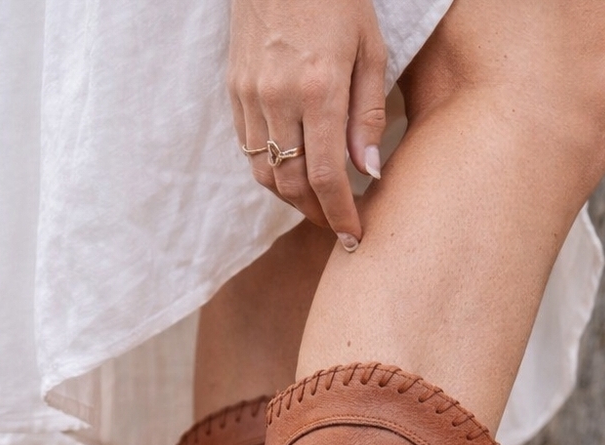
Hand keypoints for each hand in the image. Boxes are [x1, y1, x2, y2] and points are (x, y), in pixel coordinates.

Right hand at [228, 0, 386, 247]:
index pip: (326, 175)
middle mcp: (278, 97)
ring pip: (266, 173)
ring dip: (293, 198)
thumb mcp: (370, 49)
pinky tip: (294, 171)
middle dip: (317, 214)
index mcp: (318, 88)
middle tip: (338, 225)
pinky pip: (250, 149)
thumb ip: (368, 114)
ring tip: (318, 204)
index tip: (354, 236)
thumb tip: (369, 172)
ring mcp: (250, 95)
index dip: (340, 214)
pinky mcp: (234, 90)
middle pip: (292, 184)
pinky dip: (272, 171)